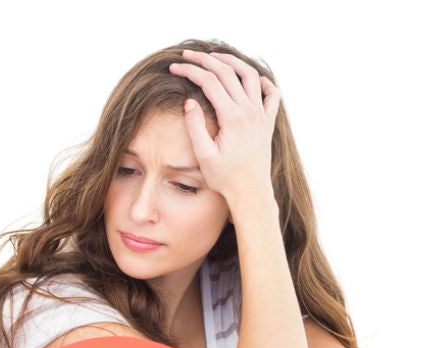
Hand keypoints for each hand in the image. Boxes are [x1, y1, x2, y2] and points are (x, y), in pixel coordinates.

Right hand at [168, 49, 279, 210]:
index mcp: (232, 117)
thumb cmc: (224, 178)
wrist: (250, 192)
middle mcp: (250, 111)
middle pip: (227, 72)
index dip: (190, 71)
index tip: (174, 67)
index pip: (209, 82)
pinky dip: (262, 81)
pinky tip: (251, 79)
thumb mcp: (203, 155)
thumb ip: (195, 126)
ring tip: (215, 57)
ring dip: (232, 62)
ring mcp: (261, 114)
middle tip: (187, 55)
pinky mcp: (267, 121)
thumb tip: (189, 101)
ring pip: (250, 75)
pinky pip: (271, 93)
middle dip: (205, 60)